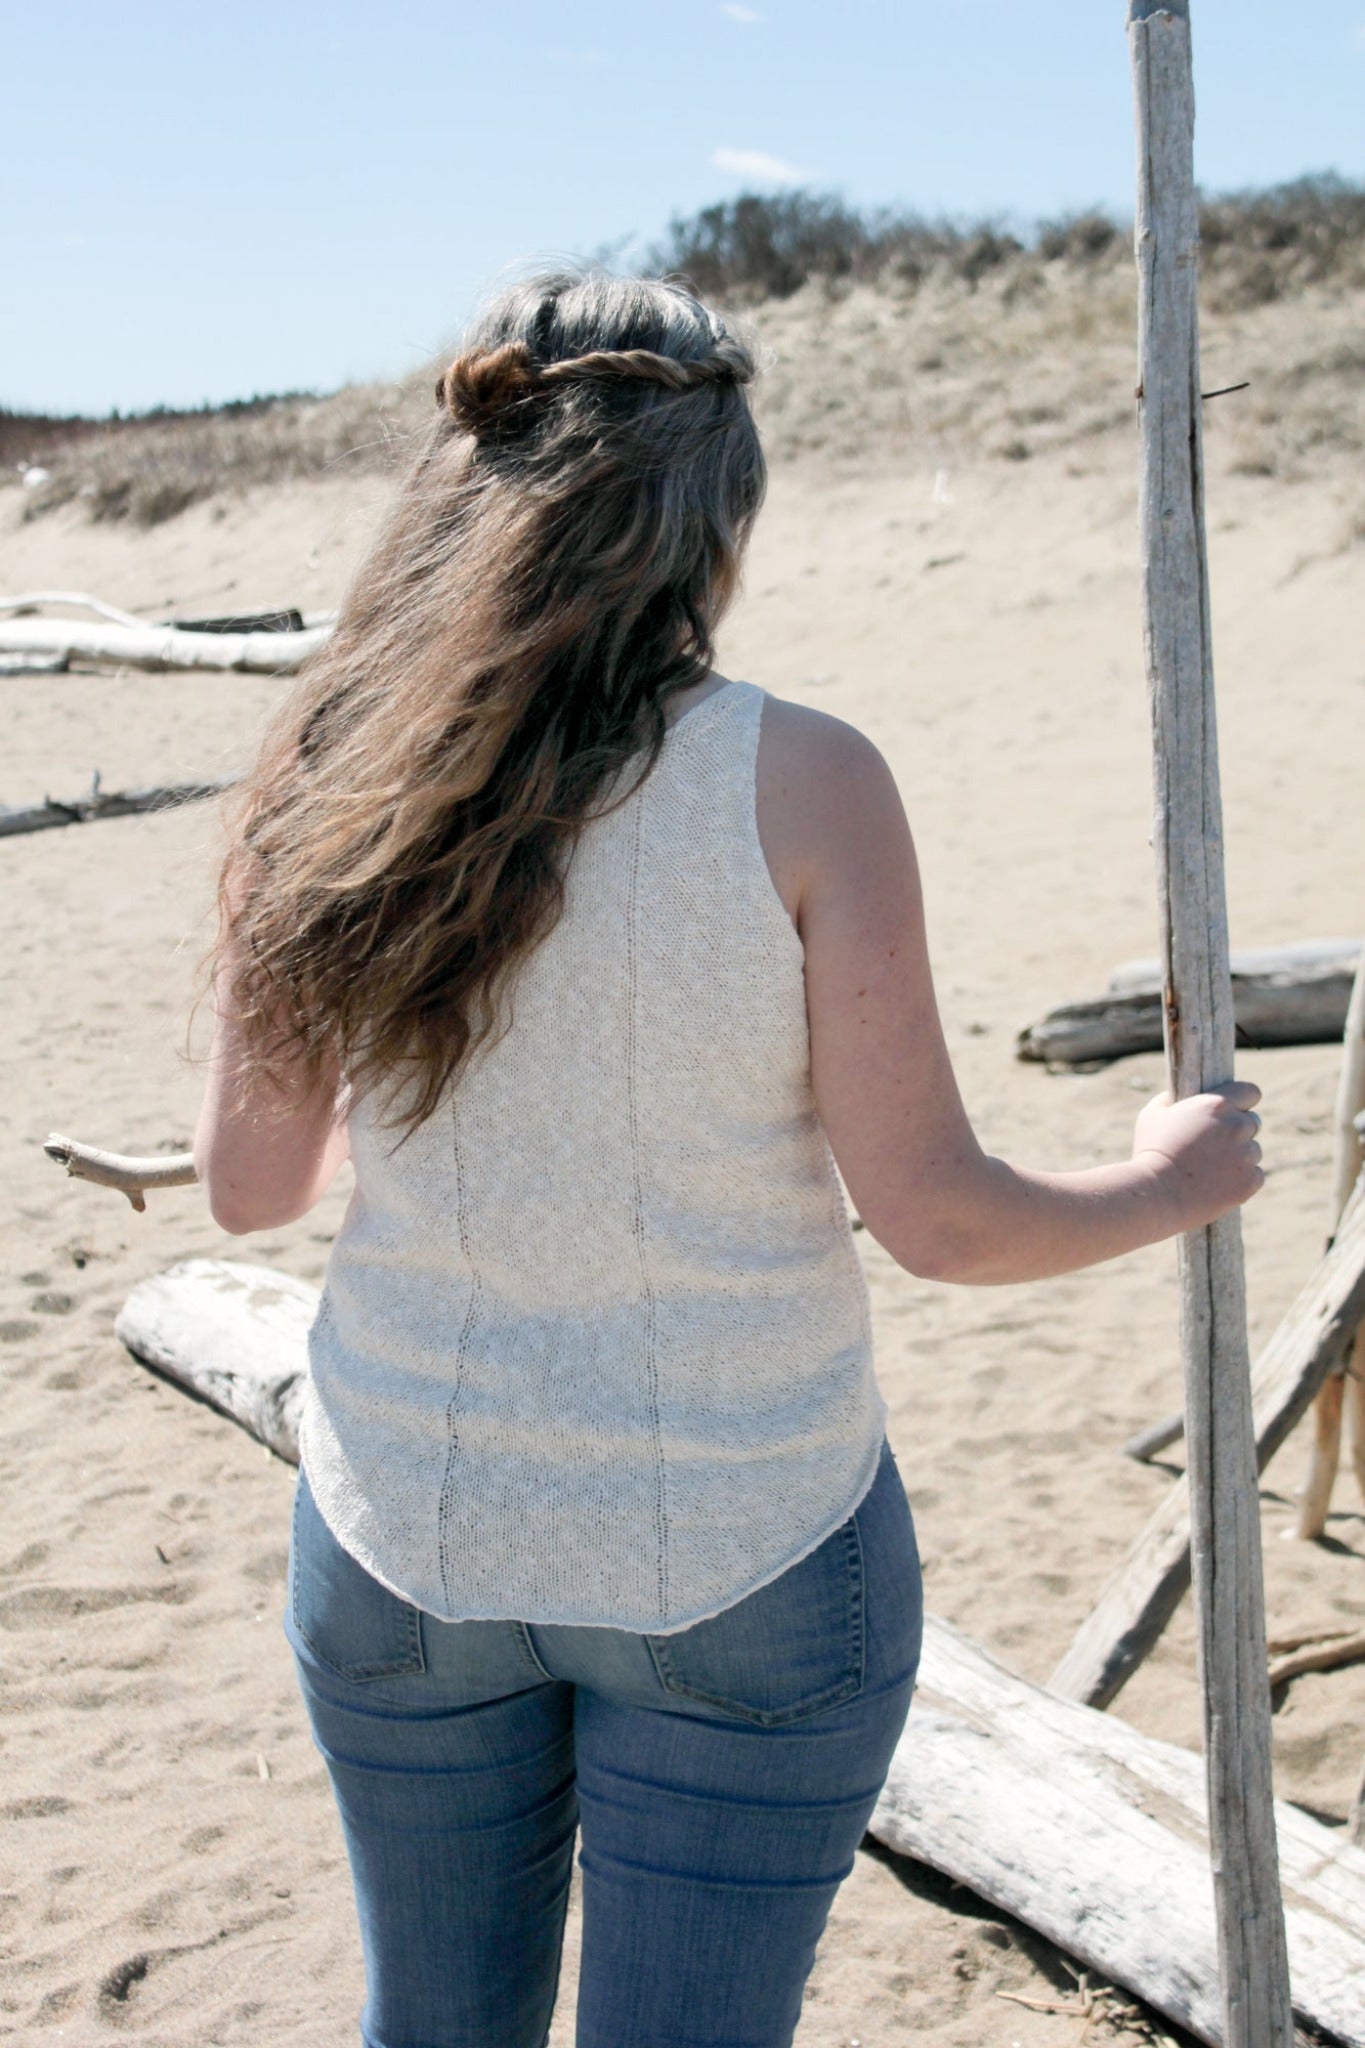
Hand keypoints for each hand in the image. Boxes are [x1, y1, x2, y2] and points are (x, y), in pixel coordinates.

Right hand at [1131, 1081, 1264, 1230]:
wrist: (1156, 1193)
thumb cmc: (1151, 1152)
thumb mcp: (1153, 1115)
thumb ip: (1171, 1099)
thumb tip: (1176, 1098)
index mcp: (1217, 1105)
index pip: (1250, 1093)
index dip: (1243, 1102)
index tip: (1235, 1110)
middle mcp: (1237, 1126)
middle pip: (1253, 1123)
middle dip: (1238, 1131)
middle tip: (1216, 1145)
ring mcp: (1246, 1155)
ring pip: (1254, 1151)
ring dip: (1239, 1157)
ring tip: (1212, 1169)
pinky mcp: (1250, 1181)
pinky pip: (1255, 1176)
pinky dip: (1242, 1180)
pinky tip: (1219, 1184)